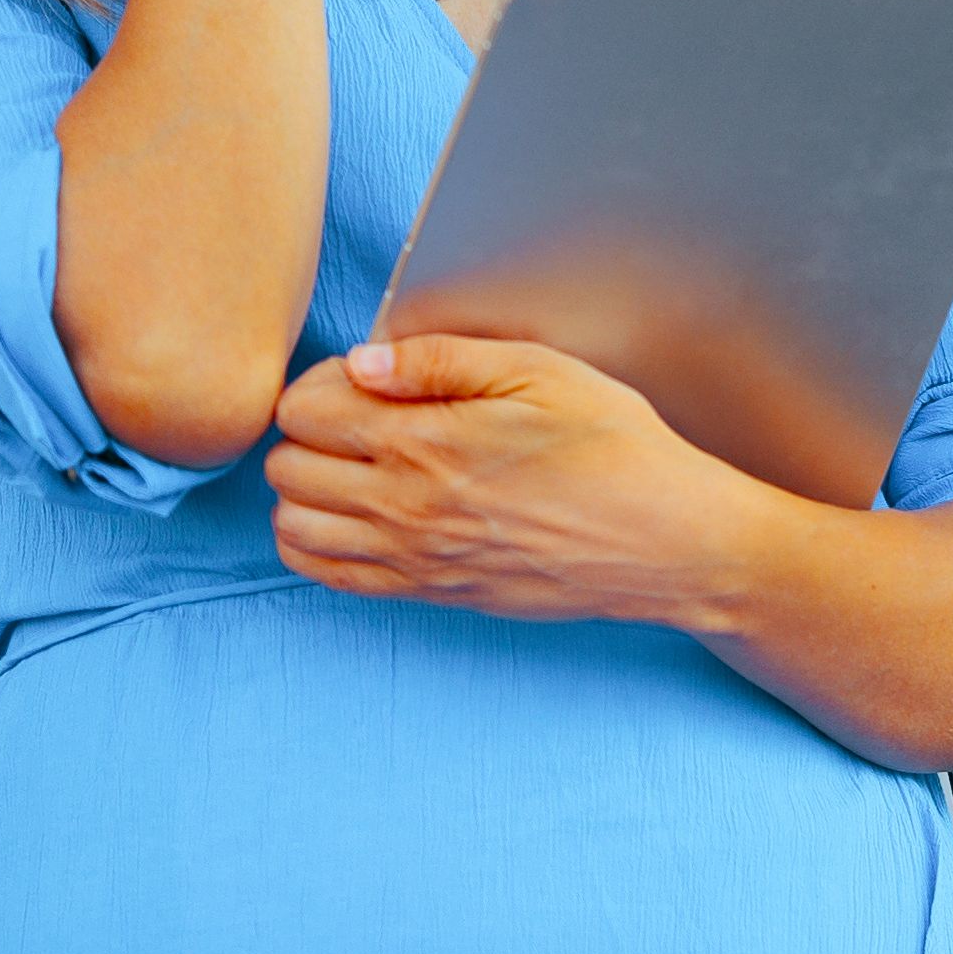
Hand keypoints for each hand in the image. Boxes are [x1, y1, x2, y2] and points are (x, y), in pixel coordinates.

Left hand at [268, 333, 763, 621]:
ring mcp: (412, 558)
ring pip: (292, 527)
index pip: (304, 408)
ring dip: (308, 490)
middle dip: (310, 433)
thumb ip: (440, 360)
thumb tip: (362, 362)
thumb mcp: (540, 372)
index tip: (368, 380)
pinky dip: (319, 543)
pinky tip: (362, 514)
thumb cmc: (615, 448)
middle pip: (286, 466)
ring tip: (356, 467)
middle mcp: (404, 505)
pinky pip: (327, 576)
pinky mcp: (429, 593)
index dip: (325, 381)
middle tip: (362, 419)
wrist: (665, 542)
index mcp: (425, 439)